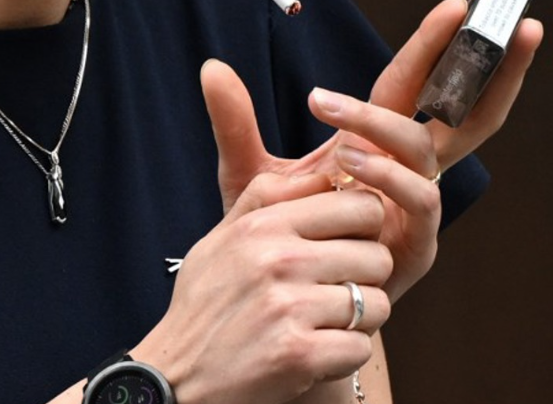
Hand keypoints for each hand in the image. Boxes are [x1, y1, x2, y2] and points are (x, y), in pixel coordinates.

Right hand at [131, 172, 392, 403]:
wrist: (175, 377)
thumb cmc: (203, 307)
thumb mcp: (219, 239)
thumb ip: (265, 200)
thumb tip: (323, 175)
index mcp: (263, 226)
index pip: (360, 206)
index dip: (364, 229)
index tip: (346, 247)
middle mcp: (278, 260)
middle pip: (377, 255)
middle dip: (366, 278)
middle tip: (336, 293)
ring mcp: (289, 308)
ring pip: (376, 304)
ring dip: (358, 321)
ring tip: (323, 325)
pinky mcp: (299, 355)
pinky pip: (361, 347)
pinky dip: (344, 356)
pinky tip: (314, 354)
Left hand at [201, 0, 543, 300]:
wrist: (284, 300)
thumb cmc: (279, 234)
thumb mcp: (250, 174)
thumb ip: (235, 123)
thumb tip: (210, 66)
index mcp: (378, 141)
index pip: (412, 84)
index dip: (435, 46)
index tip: (455, 7)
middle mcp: (409, 167)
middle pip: (466, 113)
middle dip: (493, 70)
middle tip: (507, 26)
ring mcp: (416, 205)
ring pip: (427, 152)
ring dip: (390, 128)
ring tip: (339, 123)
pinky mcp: (416, 243)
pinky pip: (418, 201)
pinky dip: (389, 177)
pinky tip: (352, 164)